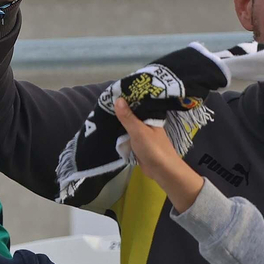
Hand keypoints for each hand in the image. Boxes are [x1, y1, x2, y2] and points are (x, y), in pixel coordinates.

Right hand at [112, 97, 205, 212]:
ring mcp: (142, 134)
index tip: (110, 93)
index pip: (136, 103)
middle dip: (118, 111)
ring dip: (118, 123)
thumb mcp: (138, 131)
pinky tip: (108, 130)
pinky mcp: (138, 144)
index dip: (124, 97)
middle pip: (130, 114)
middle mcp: (146, 123)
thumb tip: (118, 99)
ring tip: (101, 115)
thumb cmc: (153, 148)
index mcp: (149, 116)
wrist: (162, 170)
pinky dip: (119, 134)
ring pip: (127, 126)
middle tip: (101, 105)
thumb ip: (128, 117)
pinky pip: (126, 136)